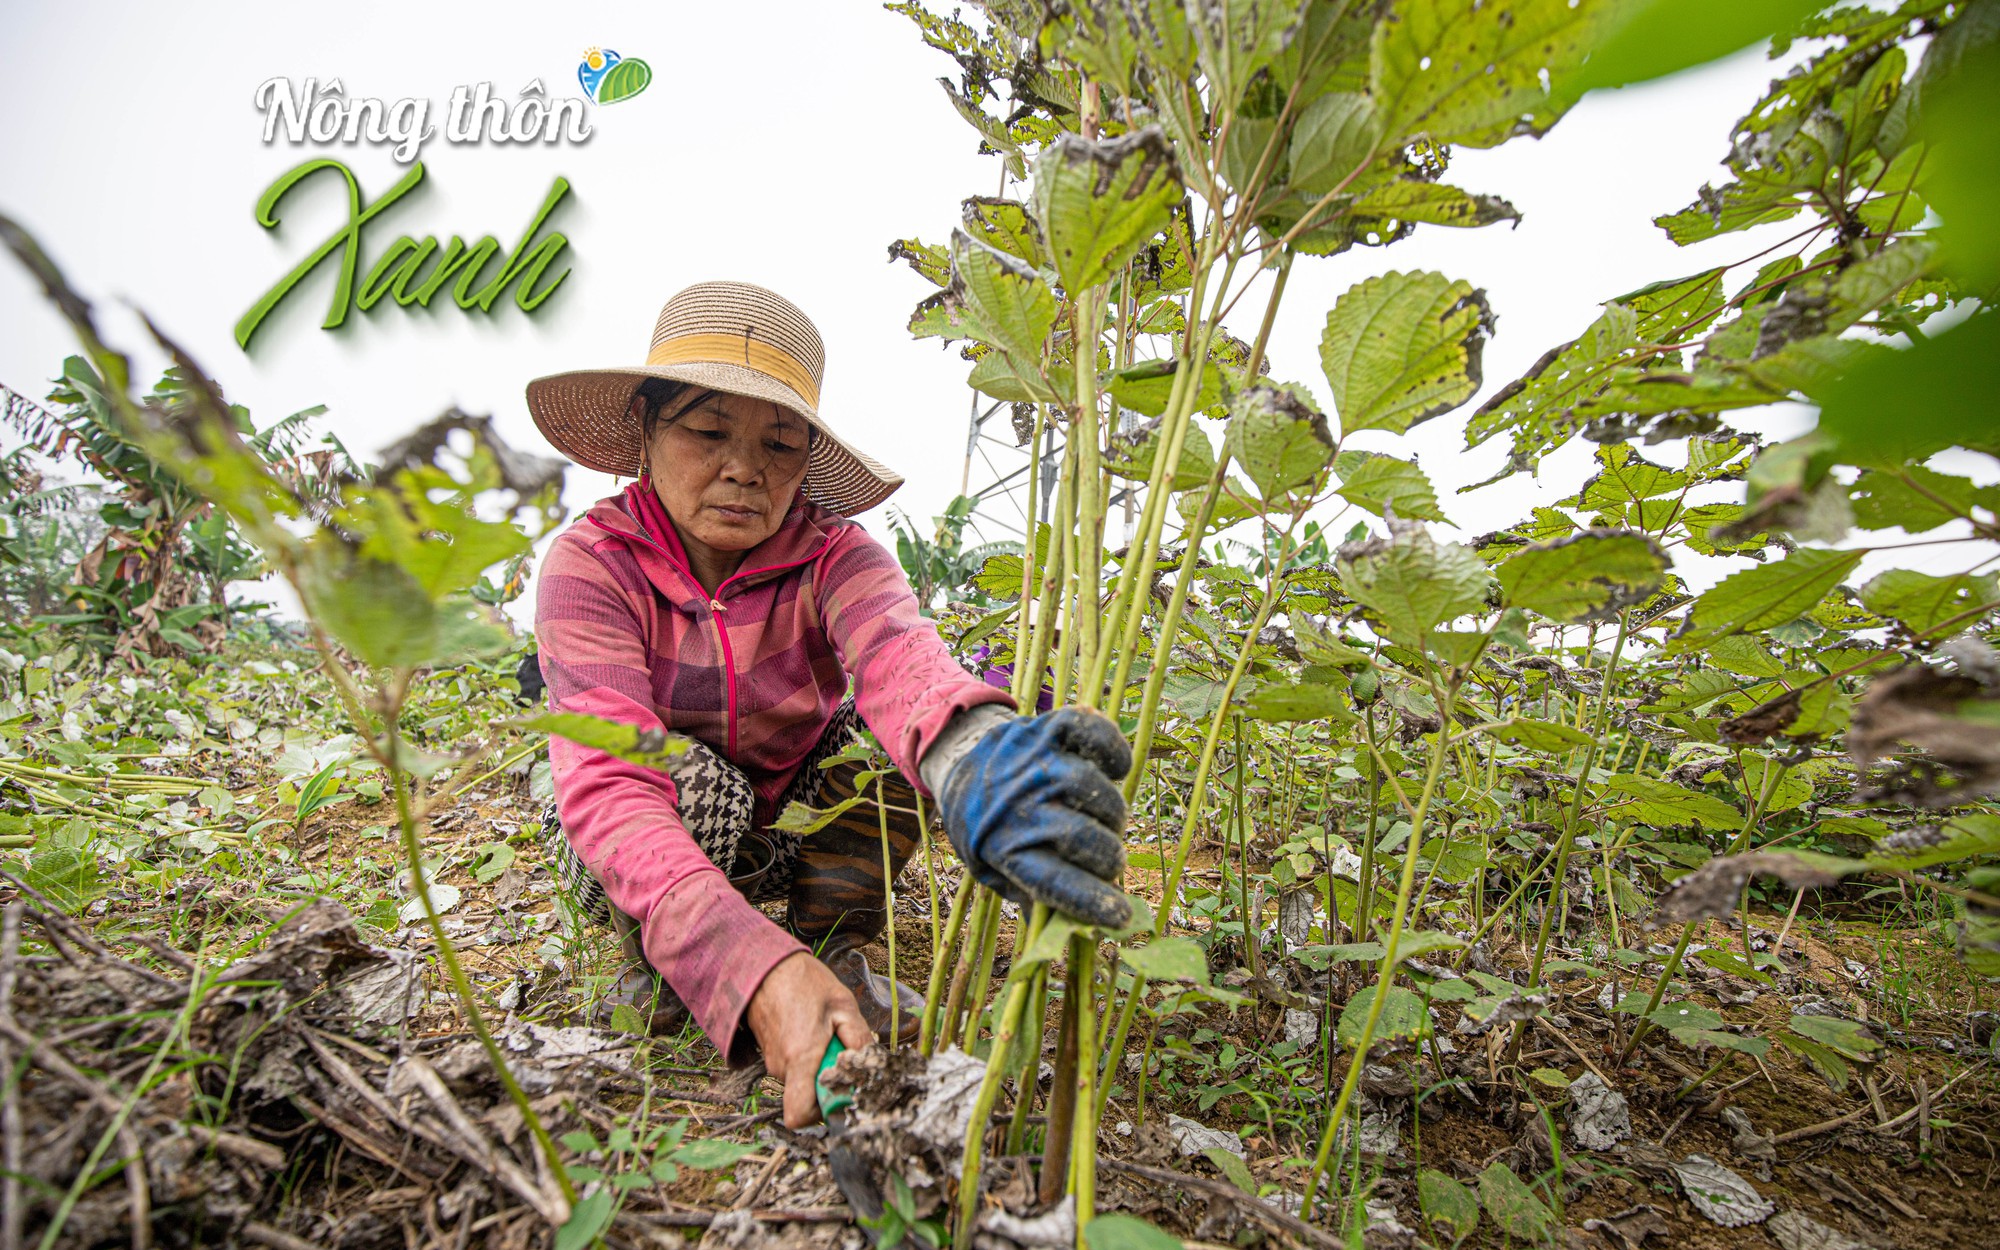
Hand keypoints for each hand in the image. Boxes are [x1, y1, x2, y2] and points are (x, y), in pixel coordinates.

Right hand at [744, 951, 873, 1127]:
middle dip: (830, 1080)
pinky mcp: (771, 1054)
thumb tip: (872, 1067)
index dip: (823, 1113)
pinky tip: (814, 1030)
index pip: (799, 1116)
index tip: (842, 1088)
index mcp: (800, 1059)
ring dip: (820, 1065)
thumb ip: (859, 1039)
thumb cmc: (804, 983)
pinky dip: (808, 1057)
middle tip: (841, 1048)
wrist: (765, 967)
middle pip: (809, 1097)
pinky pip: (794, 1068)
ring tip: (827, 1032)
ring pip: (804, 1081)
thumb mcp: (843, 1005)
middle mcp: (782, 1068)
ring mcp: (773, 1062)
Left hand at [938, 706, 1131, 927]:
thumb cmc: (986, 826)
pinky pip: (1094, 732)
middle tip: (1108, 860)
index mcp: (1002, 848)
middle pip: (1086, 839)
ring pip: (1097, 792)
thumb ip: (1032, 899)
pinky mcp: (1049, 728)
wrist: (960, 762)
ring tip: (1104, 821)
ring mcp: (1035, 762)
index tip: (1120, 917)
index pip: (1055, 882)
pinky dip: (1113, 750)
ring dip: (1113, 814)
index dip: (1094, 903)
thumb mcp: (993, 869)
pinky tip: (1117, 769)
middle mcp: (1018, 805)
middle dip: (1109, 859)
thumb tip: (1077, 937)